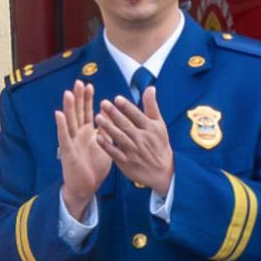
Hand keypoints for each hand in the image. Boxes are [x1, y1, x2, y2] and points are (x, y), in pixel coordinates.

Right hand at [53, 78, 113, 219]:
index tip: (89, 85)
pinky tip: (59, 114)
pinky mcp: (67, 151)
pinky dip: (61, 125)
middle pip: (77, 112)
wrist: (85, 187)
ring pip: (69, 121)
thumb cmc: (94, 168)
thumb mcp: (105, 146)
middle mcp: (77, 135)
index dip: (87, 99)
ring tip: (68, 93)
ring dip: (68, 107)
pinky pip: (64, 136)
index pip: (86, 112)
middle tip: (78, 82)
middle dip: (78, 98)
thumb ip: (107, 131)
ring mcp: (71, 142)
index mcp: (86, 133)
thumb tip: (110, 116)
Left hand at [97, 87, 178, 201]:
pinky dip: (106, 145)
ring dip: (108, 127)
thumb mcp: (159, 124)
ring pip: (119, 137)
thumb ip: (152, 106)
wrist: (163, 172)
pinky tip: (97, 137)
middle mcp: (141, 139)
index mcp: (150, 128)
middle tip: (103, 103)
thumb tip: (150, 87)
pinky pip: (114, 153)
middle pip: (126, 125)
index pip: (137, 115)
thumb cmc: (159, 144)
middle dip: (114, 114)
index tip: (117, 98)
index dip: (127, 107)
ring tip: (98, 117)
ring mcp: (133, 151)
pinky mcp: (126, 162)